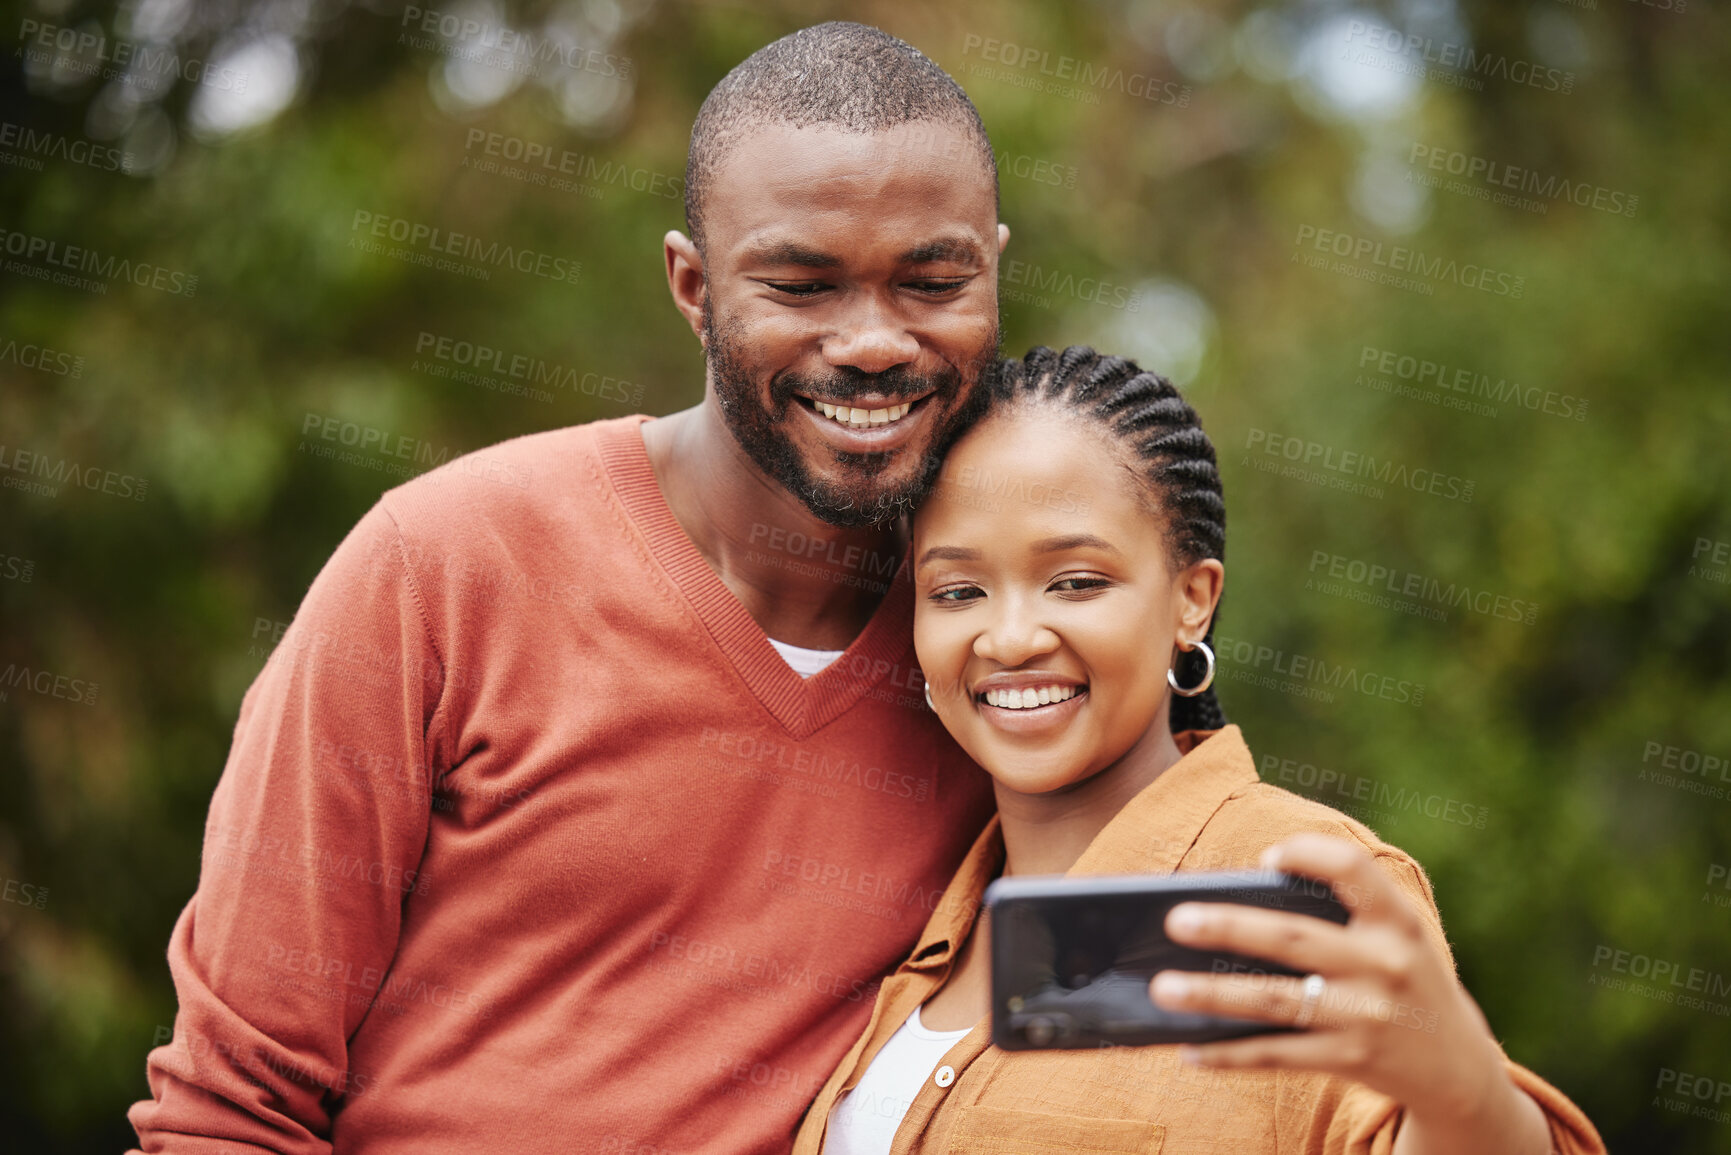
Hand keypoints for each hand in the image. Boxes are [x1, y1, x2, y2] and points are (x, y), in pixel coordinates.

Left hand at [1146, 833, 1549, 1152]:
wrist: (1459, 1068)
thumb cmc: (1403, 982)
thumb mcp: (1394, 940)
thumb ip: (1341, 916)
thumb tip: (1234, 910)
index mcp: (1397, 921)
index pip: (1353, 869)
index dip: (1307, 854)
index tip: (1266, 859)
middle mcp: (1385, 965)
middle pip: (1292, 939)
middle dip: (1228, 927)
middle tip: (1174, 920)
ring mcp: (1367, 1016)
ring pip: (1274, 1002)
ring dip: (1211, 995)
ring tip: (1163, 988)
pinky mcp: (1351, 1060)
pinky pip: (1277, 1056)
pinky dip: (1229, 1054)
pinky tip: (1190, 1050)